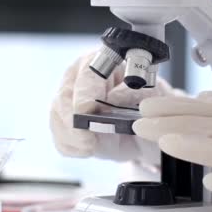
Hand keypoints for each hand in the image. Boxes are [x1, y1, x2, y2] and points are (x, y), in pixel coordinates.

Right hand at [50, 51, 180, 160]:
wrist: (146, 129)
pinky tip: (87, 149)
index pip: (88, 73)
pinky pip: (60, 137)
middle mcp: (78, 77)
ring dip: (71, 136)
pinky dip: (71, 146)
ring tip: (90, 147)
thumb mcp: (154, 98)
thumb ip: (137, 93)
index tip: (87, 110)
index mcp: (102, 61)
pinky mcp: (64, 123)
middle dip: (73, 120)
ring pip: (57, 116)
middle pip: (65, 96)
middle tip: (87, 139)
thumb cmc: (149, 106)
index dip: (86, 92)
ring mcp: (67, 100)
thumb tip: (114, 98)